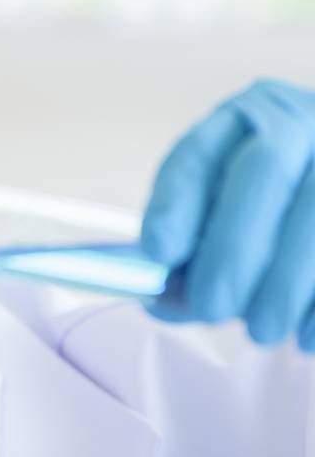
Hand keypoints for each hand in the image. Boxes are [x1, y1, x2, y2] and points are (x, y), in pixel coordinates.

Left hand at [140, 78, 314, 345]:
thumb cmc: (261, 211)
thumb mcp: (217, 218)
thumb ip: (187, 255)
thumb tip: (162, 300)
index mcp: (242, 121)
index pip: (199, 153)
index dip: (176, 203)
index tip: (157, 252)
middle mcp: (300, 119)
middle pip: (265, 171)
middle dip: (234, 247)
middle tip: (212, 308)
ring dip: (288, 280)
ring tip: (263, 331)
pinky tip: (307, 337)